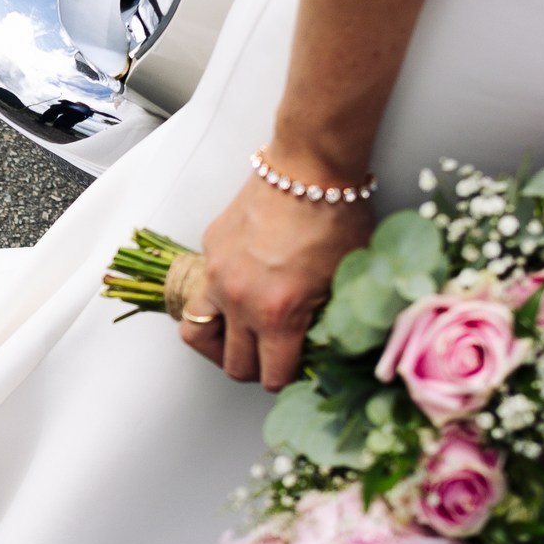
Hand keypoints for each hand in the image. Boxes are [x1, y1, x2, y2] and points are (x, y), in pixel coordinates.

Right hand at [178, 146, 375, 387]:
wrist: (310, 164)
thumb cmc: (337, 216)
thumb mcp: (346, 280)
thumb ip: (329, 321)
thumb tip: (323, 348)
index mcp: (278, 314)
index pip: (271, 376)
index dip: (286, 379)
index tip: (296, 369)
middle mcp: (239, 301)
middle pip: (233, 364)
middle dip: (254, 369)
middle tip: (271, 358)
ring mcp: (218, 275)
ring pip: (197, 334)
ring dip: (217, 346)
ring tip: (234, 340)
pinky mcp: (209, 250)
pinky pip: (204, 288)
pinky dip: (216, 299)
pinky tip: (240, 289)